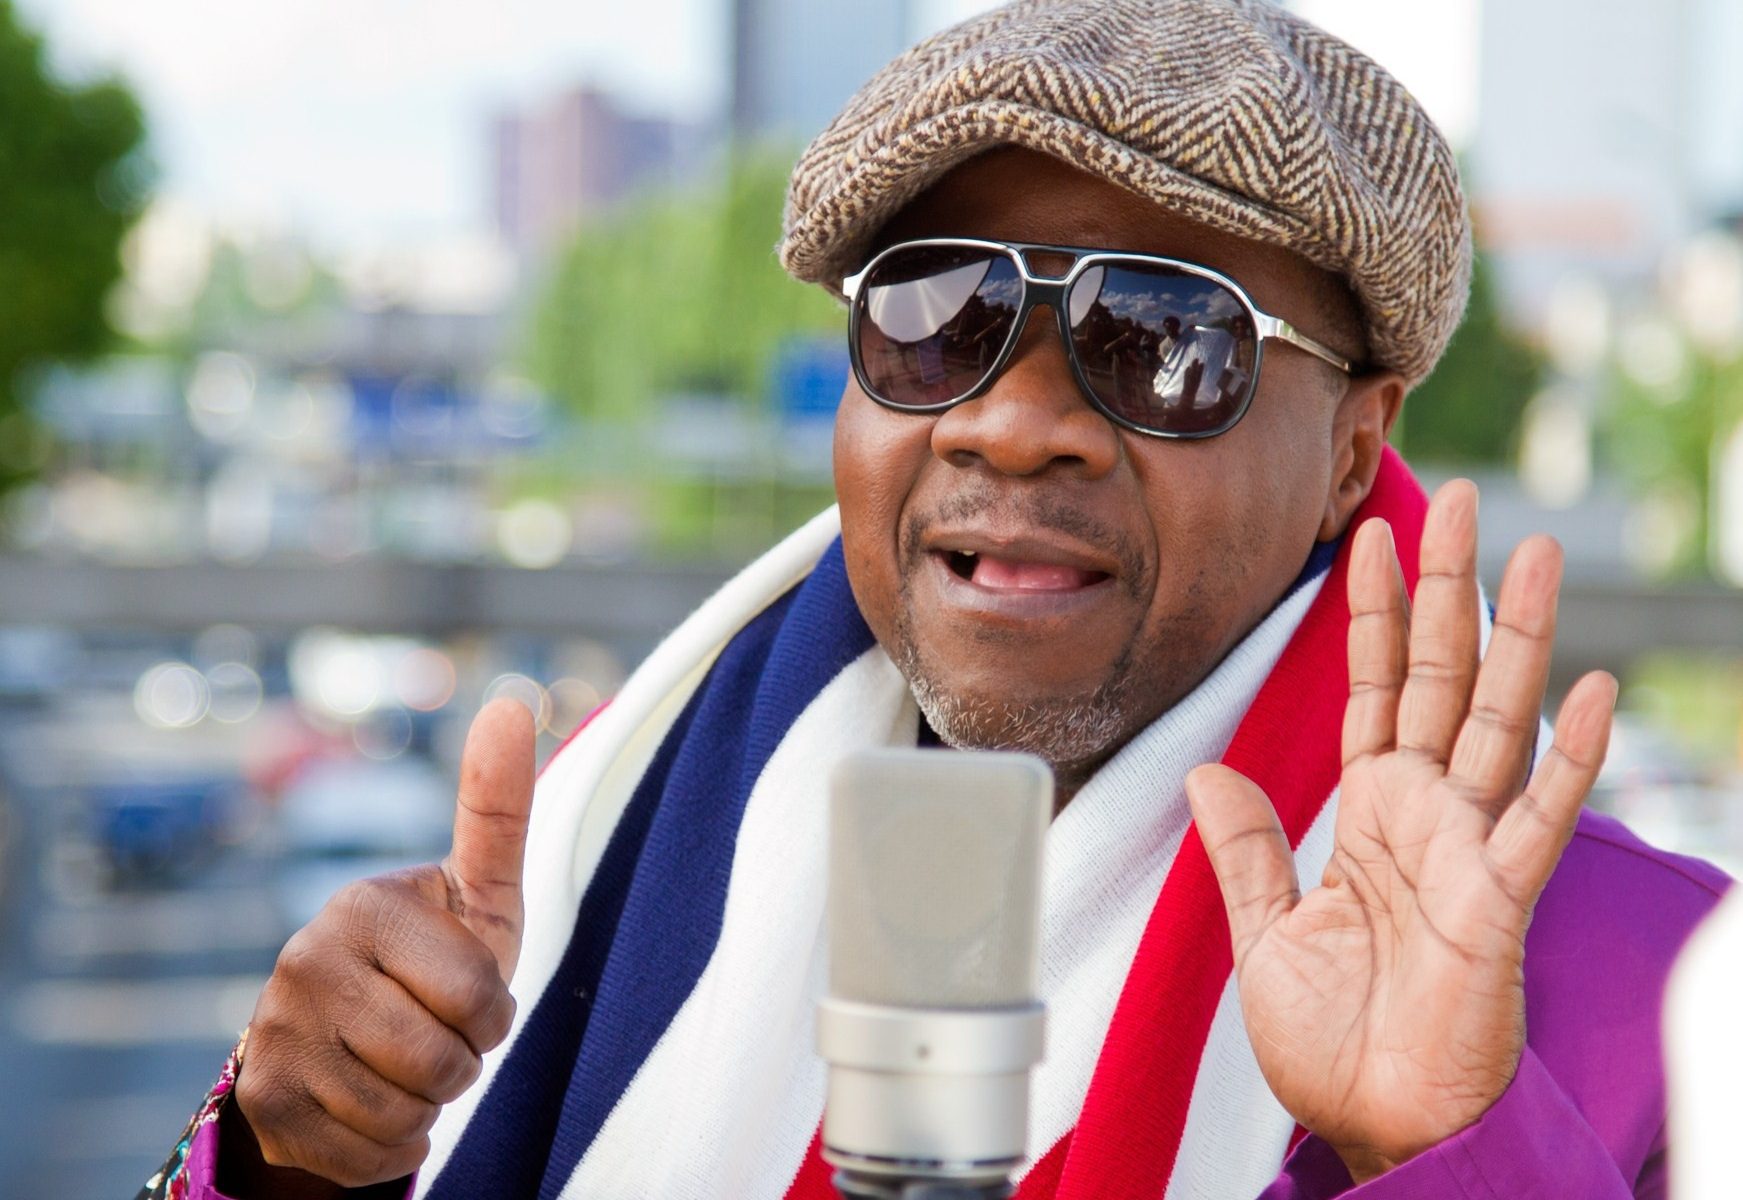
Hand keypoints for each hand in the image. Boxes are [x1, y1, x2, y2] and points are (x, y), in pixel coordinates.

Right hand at [227, 698, 535, 1192]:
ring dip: (429, 1106)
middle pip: (441, 1060)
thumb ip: (497, 807)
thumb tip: (508, 699)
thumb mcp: (477, 893)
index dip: (494, 1014)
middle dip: (463, 1063)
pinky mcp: (264, 1103)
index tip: (471, 996)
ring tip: (406, 1068)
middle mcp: (304, 962)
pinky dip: (390, 1146)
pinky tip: (371, 1107)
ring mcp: (275, 1034)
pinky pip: (369, 1156)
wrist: (345, 1045)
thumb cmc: (434, 959)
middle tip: (440, 1037)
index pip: (477, 995)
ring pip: (406, 1112)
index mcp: (364, 906)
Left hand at [1186, 481, 1616, 1181]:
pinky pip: (1536, 817)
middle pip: (1440, 678)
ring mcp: (1470, 850)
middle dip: (1448, 590)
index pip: (1374, 690)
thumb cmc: (1336, 1040)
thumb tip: (1207, 770)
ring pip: (1497, 721)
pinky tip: (1591, 689)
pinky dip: (1567, 757)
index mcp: (1372, 814)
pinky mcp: (1499, 900)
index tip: (1373, 535)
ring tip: (1536, 552)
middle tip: (1464, 501)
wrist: (1378, 1127)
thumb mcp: (1267, 931)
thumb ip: (1246, 847)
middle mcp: (1427, 815)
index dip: (1372, 614)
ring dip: (1518, 637)